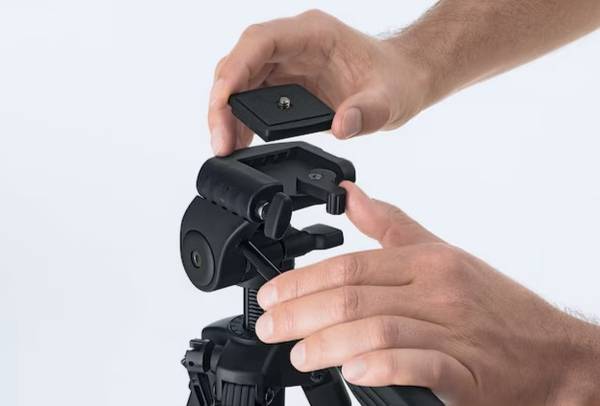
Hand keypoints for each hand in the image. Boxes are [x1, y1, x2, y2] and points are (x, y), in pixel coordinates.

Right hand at [208, 10, 430, 154]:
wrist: (403, 80)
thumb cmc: (395, 78)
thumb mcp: (389, 99)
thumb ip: (367, 112)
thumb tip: (340, 127)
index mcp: (313, 34)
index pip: (259, 42)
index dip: (234, 70)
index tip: (222, 102)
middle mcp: (294, 44)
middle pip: (240, 64)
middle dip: (223, 102)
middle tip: (221, 141)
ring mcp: (287, 62)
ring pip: (240, 81)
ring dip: (227, 113)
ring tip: (226, 147)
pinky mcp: (286, 83)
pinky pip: (253, 97)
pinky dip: (242, 119)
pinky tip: (240, 142)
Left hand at [255, 182, 599, 404]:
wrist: (553, 352)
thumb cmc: (496, 305)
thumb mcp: (443, 255)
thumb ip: (391, 227)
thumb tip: (349, 196)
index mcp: (427, 262)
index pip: (352, 265)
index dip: (303, 280)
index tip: (270, 294)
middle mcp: (437, 291)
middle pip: (355, 297)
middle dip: (301, 312)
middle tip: (268, 326)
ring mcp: (452, 330)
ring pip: (378, 329)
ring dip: (331, 343)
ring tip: (298, 354)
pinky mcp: (467, 371)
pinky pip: (420, 365)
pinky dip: (383, 367)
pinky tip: (352, 372)